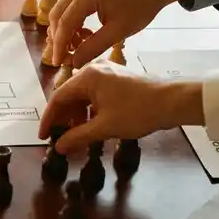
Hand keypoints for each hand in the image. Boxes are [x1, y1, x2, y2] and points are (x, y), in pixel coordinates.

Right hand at [39, 63, 203, 153]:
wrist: (174, 101)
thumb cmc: (138, 112)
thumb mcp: (105, 127)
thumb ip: (78, 137)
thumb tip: (59, 148)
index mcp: (87, 77)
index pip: (57, 98)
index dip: (48, 119)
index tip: (44, 137)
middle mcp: (94, 70)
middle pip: (69, 95)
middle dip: (63, 118)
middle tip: (59, 138)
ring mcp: (106, 73)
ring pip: (82, 96)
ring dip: (76, 116)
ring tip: (76, 135)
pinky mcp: (117, 79)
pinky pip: (94, 94)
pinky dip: (89, 110)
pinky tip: (91, 125)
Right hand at [49, 0, 194, 66]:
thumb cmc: (141, 6)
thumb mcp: (118, 31)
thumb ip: (93, 47)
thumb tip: (74, 63)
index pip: (64, 23)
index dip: (59, 45)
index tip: (58, 62)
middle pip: (57, 15)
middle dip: (59, 38)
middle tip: (66, 57)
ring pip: (61, 10)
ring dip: (65, 31)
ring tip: (77, 47)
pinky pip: (70, 6)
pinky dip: (72, 22)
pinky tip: (83, 34)